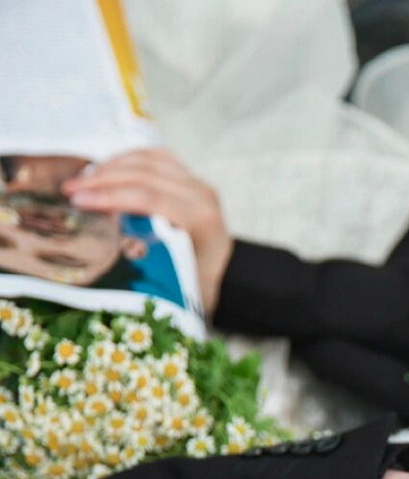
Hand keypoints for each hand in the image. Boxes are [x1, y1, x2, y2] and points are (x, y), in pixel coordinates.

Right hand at [64, 148, 234, 314]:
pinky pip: (155, 157)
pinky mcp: (189, 177)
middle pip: (144, 174)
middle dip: (101, 179)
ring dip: (111, 166)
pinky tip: (104, 170)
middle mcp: (201, 196)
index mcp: (201, 220)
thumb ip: (148, 258)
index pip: (149, 198)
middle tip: (68, 189)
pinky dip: (127, 159)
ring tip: (82, 179)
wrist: (228, 275)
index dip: (110, 197)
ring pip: (148, 160)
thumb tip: (103, 248)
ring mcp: (197, 183)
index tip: (78, 202)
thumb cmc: (198, 281)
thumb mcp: (176, 278)